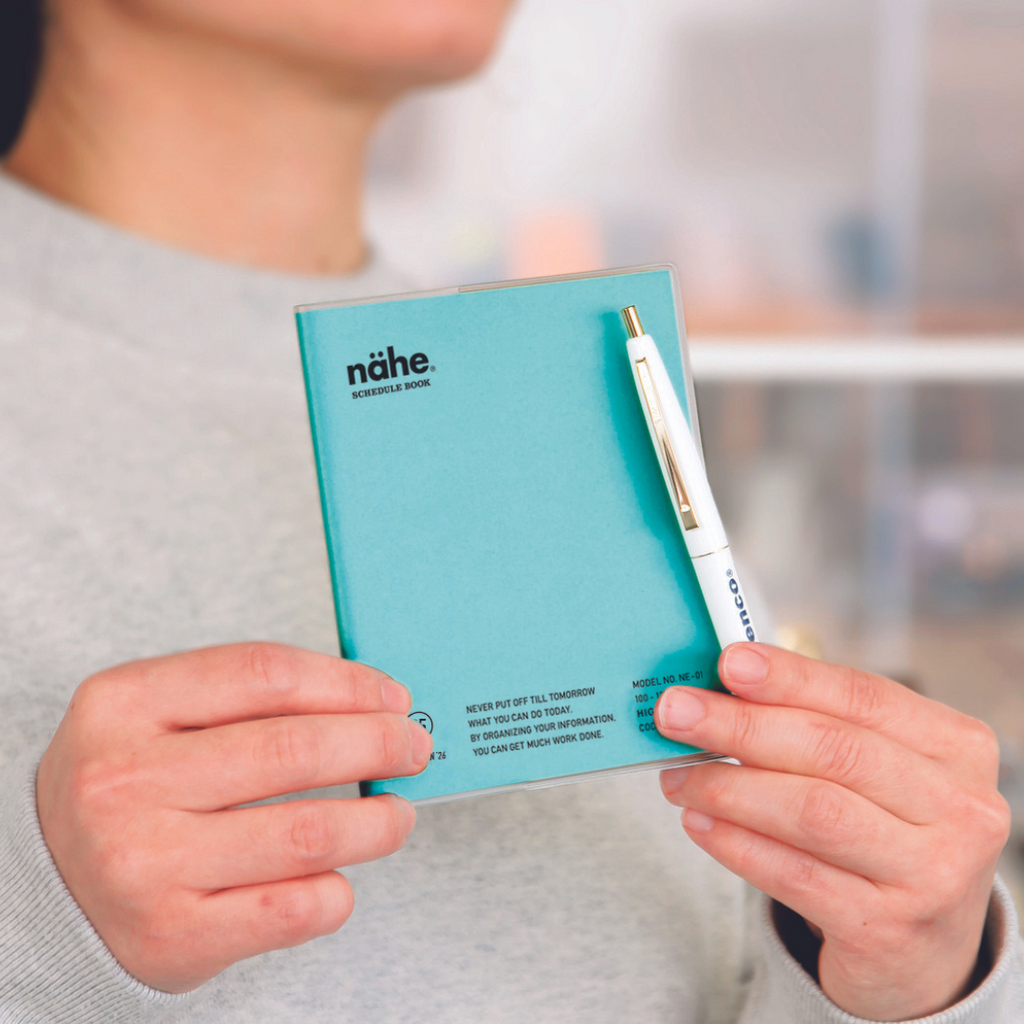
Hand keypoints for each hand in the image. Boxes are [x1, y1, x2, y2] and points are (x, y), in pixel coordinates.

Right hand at [36, 642, 430, 992]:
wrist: (42, 889)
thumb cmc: (128, 786)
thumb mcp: (154, 715)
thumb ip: (246, 700)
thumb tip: (372, 704)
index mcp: (123, 704)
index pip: (266, 674)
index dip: (348, 682)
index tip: (392, 696)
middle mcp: (124, 782)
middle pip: (292, 750)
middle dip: (377, 744)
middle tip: (413, 748)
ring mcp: (144, 864)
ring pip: (306, 834)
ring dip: (376, 822)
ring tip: (397, 814)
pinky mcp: (171, 936)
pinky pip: (292, 909)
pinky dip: (337, 891)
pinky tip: (343, 876)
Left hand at [656, 643, 1009, 1021]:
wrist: (921, 951)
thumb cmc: (884, 835)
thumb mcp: (877, 772)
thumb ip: (815, 724)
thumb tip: (721, 688)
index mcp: (957, 749)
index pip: (864, 696)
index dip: (791, 677)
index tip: (729, 662)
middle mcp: (960, 809)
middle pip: (833, 750)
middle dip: (742, 725)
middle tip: (676, 713)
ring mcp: (932, 874)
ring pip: (812, 811)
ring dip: (729, 786)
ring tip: (677, 775)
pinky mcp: (890, 930)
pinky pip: (794, 875)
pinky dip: (736, 843)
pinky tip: (698, 822)